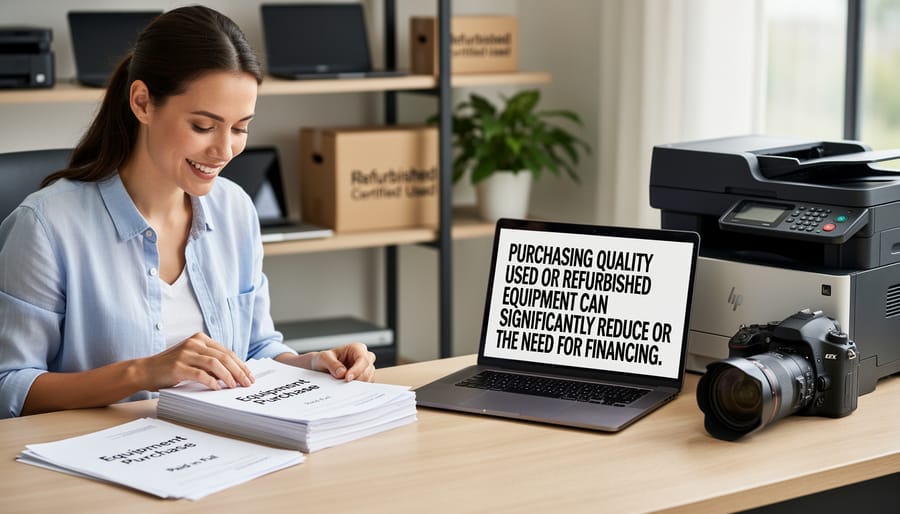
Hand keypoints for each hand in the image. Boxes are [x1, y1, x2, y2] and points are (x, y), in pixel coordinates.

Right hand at [139, 333, 254, 390]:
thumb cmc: (171, 367)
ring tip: (234, 386)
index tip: (249, 375)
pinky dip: (211, 381)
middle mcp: (194, 343)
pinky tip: (217, 388)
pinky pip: (200, 374)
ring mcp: (186, 353)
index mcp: (200, 339)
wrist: (145, 370)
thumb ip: (210, 361)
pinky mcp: (178, 366)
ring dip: (228, 376)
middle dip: (239, 371)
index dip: (240, 364)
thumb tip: (234, 372)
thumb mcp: (193, 358)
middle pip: (224, 356)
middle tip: (247, 382)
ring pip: (215, 363)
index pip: (226, 351)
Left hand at [311, 342, 376, 381]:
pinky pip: (365, 384)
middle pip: (368, 370)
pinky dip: (357, 388)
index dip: (357, 370)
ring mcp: (366, 368)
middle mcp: (364, 357)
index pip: (363, 359)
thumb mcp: (323, 358)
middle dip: (357, 378)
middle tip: (344, 384)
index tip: (347, 378)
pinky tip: (347, 387)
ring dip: (357, 384)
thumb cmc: (324, 359)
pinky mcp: (364, 378)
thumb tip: (342, 372)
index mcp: (356, 348)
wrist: (321, 368)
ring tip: (343, 384)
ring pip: (368, 378)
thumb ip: (332, 364)